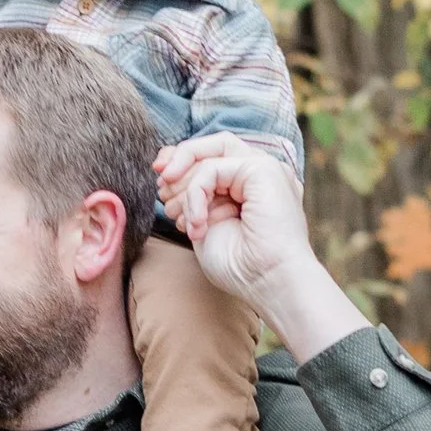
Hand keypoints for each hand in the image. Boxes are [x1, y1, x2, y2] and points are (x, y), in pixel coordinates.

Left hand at [153, 135, 363, 357]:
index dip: (181, 159)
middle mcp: (260, 174)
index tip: (159, 178)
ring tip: (178, 217)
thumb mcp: (205, 225)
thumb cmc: (242, 268)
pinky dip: (196, 195)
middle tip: (161, 193)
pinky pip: (212, 169)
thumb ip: (193, 198)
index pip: (213, 155)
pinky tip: (197, 224)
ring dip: (184, 184)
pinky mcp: (264, 170)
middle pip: (211, 146)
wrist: (271, 284)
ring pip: (211, 153)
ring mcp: (265, 169)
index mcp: (250, 186)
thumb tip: (167, 174)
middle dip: (177, 161)